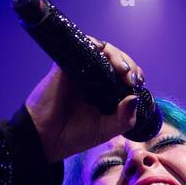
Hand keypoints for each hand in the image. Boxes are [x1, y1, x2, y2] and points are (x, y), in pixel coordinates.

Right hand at [24, 38, 144, 162]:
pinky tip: (103, 57)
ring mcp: (80, 69)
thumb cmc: (75, 135)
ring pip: (102, 49)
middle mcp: (94, 77)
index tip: (137, 84)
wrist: (48, 138)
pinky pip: (82, 46)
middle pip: (116, 59)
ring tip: (122, 70)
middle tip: (131, 78)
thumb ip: (124, 119)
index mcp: (106, 91)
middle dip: (128, 64)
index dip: (134, 74)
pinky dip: (95, 46)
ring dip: (116, 55)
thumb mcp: (107, 130)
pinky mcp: (65, 64)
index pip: (125, 75)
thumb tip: (134, 97)